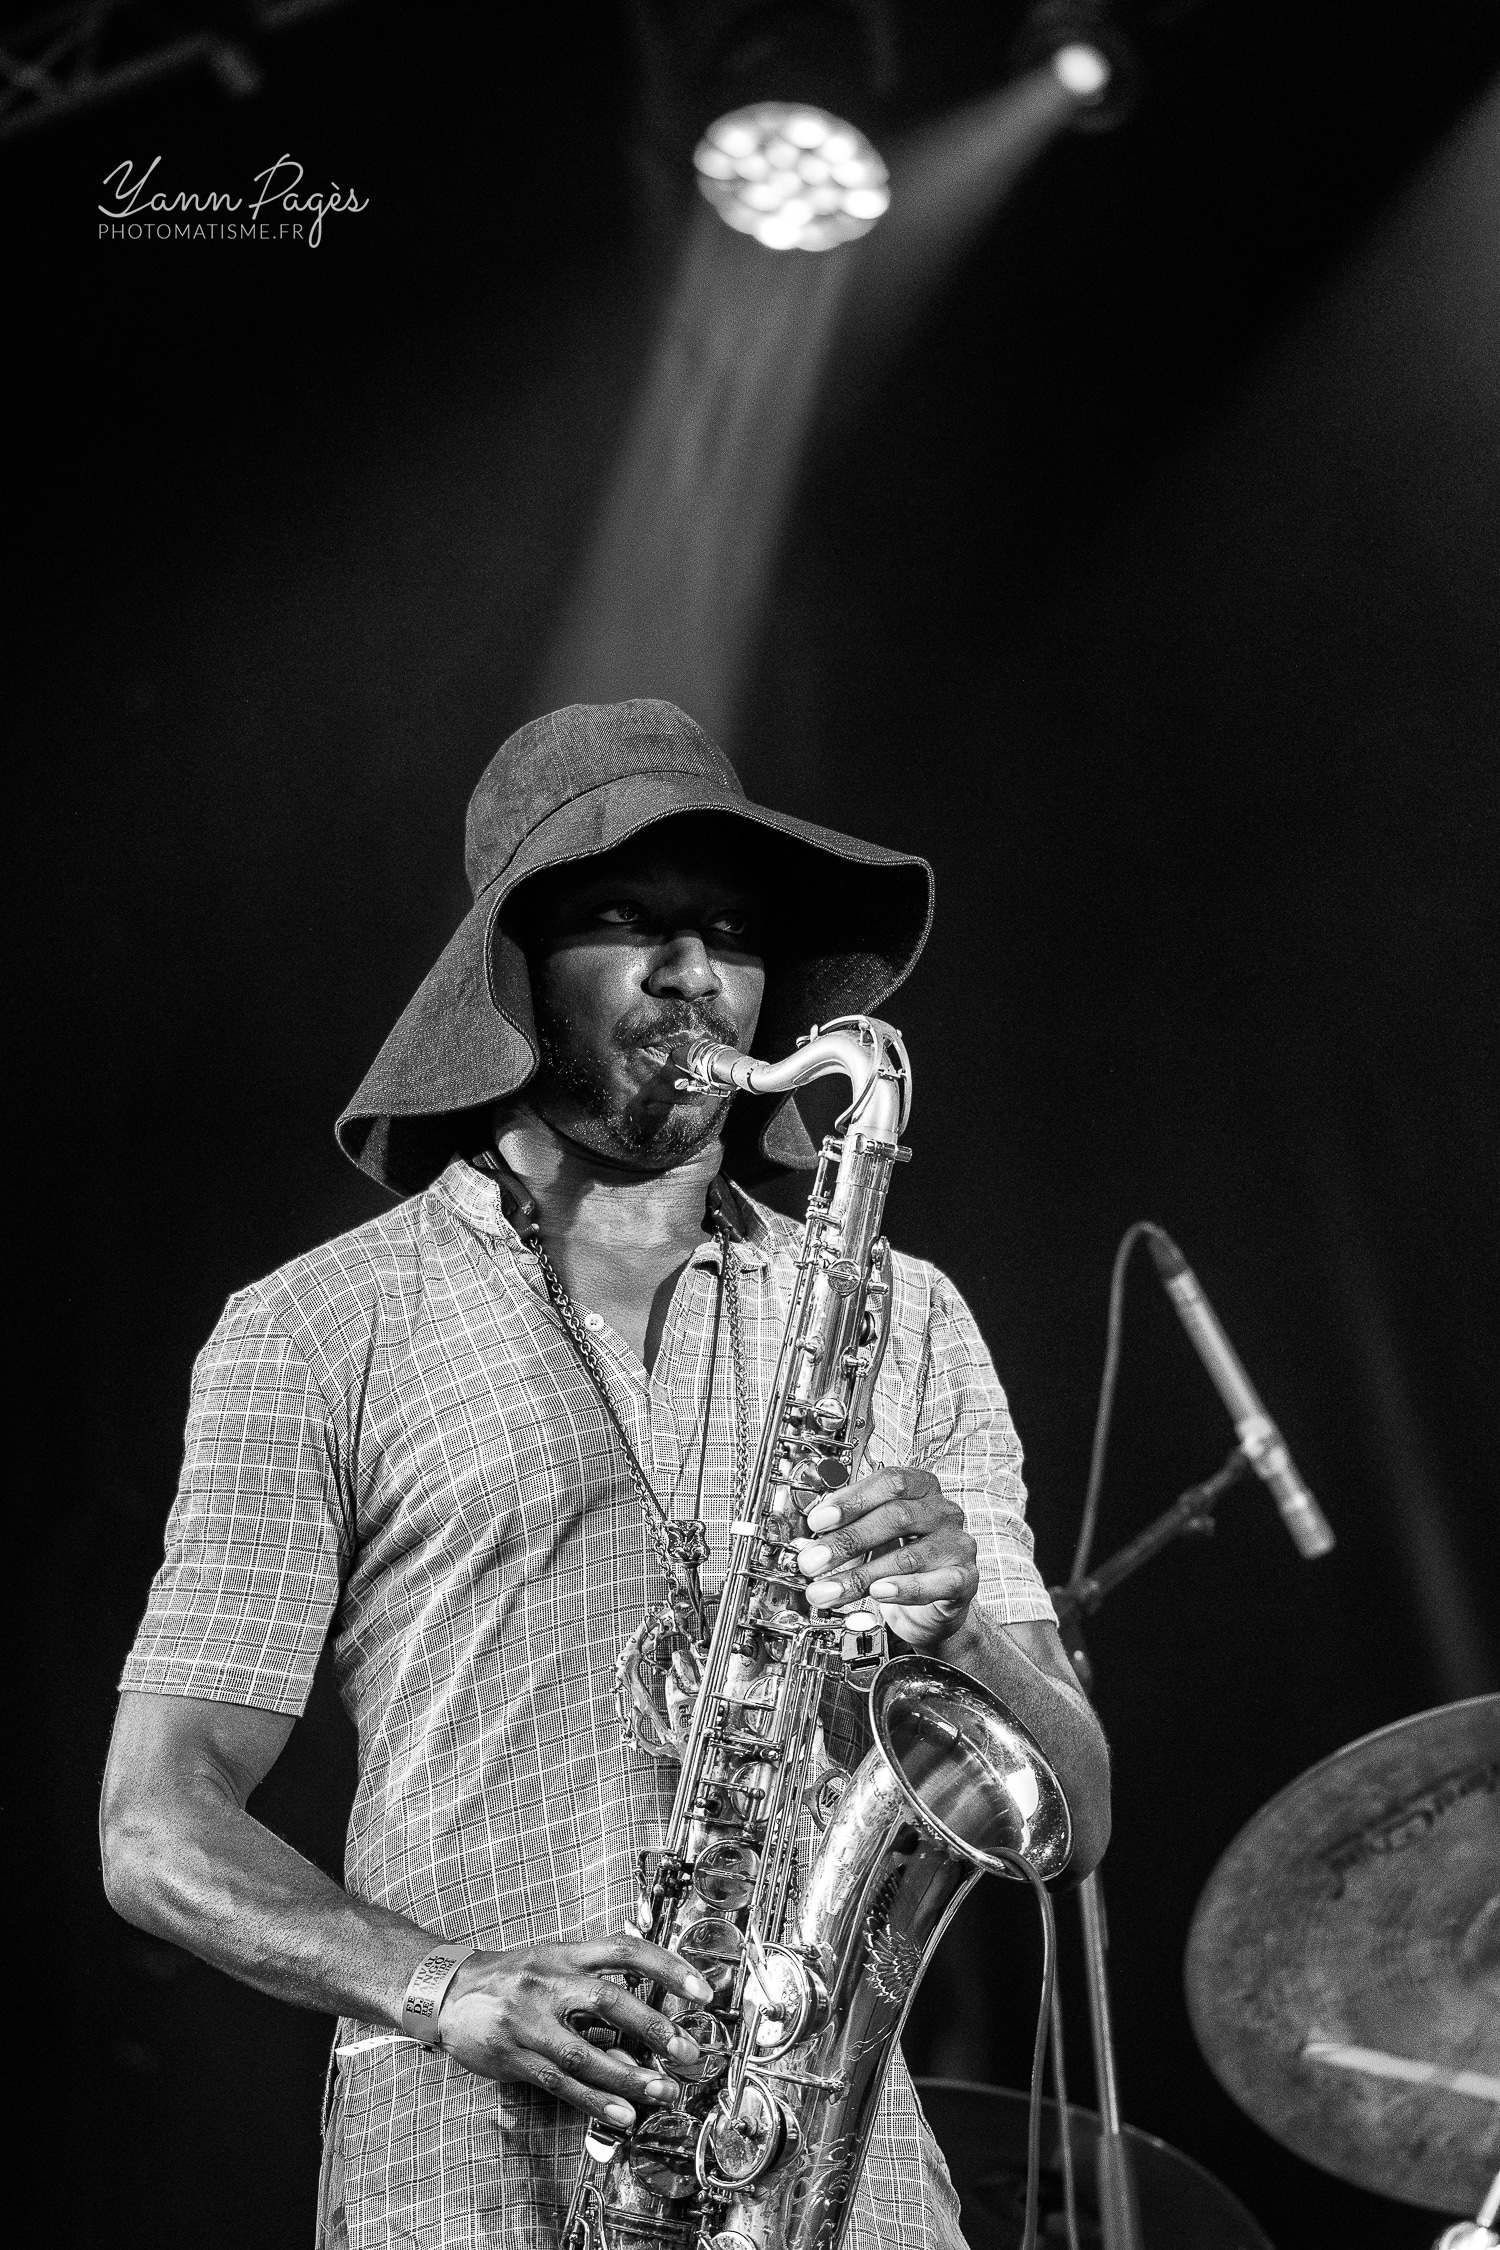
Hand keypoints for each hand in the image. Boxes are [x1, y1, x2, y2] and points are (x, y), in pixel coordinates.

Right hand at [436, 1935, 711, 2129]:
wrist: (449, 1992)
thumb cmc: (512, 1978)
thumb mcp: (552, 1962)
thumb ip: (593, 1981)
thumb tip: (648, 2016)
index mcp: (565, 1952)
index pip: (625, 1950)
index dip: (667, 1967)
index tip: (702, 1990)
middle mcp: (549, 1980)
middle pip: (609, 2001)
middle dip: (654, 2028)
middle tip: (688, 2051)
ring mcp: (529, 2019)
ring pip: (585, 2052)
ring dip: (630, 2076)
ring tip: (665, 2092)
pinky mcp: (513, 2055)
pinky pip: (560, 2083)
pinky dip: (595, 2101)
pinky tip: (624, 2114)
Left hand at [795, 1466, 978, 1651]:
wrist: (931, 1607)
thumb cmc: (899, 1562)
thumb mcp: (871, 1540)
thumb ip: (845, 1533)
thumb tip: (810, 1540)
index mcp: (922, 1488)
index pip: (890, 1482)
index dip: (852, 1499)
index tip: (817, 1520)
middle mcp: (943, 1511)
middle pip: (897, 1516)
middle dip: (848, 1540)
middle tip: (813, 1561)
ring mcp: (958, 1545)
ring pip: (909, 1556)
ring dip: (861, 1575)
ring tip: (829, 1590)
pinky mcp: (965, 1580)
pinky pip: (937, 1583)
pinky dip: (904, 1588)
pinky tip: (879, 1593)